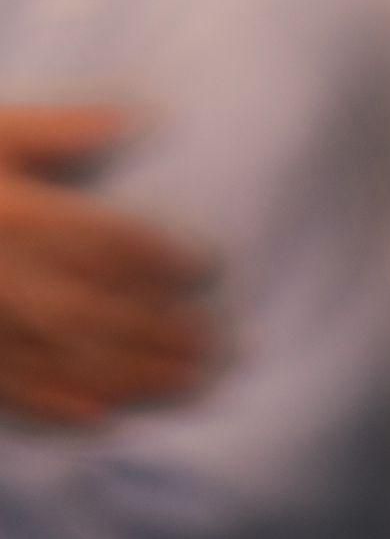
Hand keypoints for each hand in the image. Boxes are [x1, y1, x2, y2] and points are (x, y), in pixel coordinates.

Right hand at [0, 107, 213, 425]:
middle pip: (100, 308)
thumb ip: (61, 129)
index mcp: (20, 214)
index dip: (164, 258)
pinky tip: (104, 420)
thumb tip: (139, 118)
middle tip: (219, 347)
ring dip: (132, 374)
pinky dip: (56, 407)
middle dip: (164, 330)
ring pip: (63, 355)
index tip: (210, 269)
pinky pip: (7, 388)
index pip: (109, 240)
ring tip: (189, 385)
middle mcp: (4, 274)